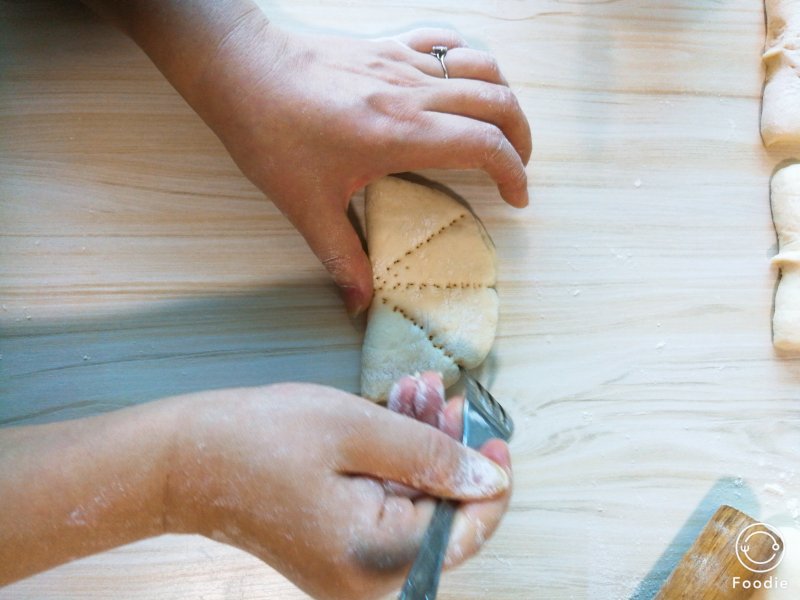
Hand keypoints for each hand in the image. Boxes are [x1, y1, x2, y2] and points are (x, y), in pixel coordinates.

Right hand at [165, 375, 511, 599]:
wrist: (186, 461)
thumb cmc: (260, 440)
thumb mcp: (358, 430)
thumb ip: (431, 455)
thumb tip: (490, 480)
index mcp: (380, 560)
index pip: (467, 529)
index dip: (489, 479)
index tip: (492, 434)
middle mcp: (372, 581)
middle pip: (440, 512)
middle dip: (445, 447)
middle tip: (439, 394)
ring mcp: (354, 571)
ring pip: (415, 503)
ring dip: (418, 445)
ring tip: (411, 394)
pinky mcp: (340, 551)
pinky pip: (387, 506)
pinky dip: (392, 461)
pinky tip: (392, 416)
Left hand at [190, 18, 531, 314]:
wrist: (240, 71)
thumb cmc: (271, 135)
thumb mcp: (306, 205)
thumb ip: (341, 256)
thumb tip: (360, 304)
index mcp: (403, 134)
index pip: (486, 145)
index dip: (514, 173)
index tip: (517, 197)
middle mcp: (414, 93)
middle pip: (498, 102)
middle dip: (521, 138)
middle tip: (517, 168)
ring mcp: (402, 63)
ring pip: (481, 67)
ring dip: (502, 97)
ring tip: (500, 127)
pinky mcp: (387, 46)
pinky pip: (445, 42)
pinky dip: (468, 60)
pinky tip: (461, 81)